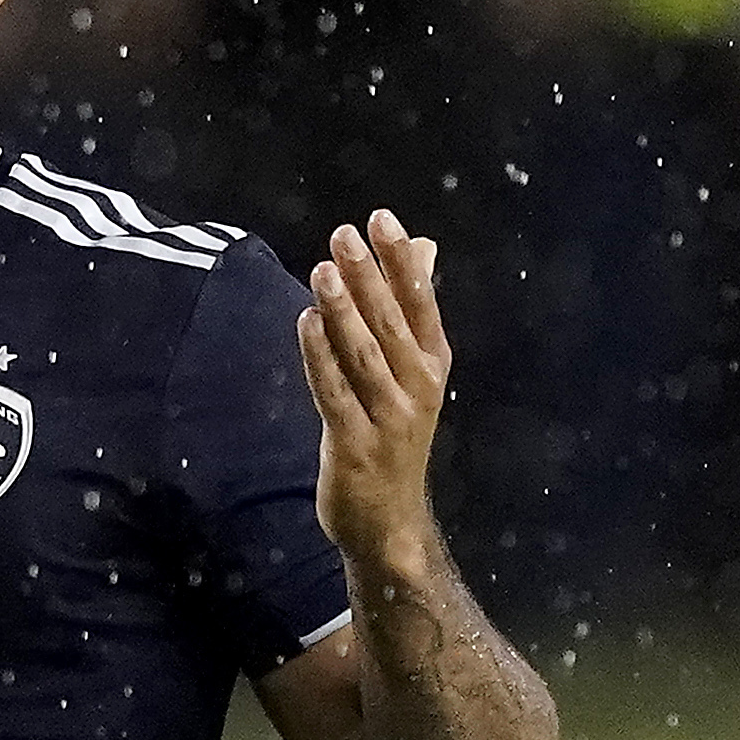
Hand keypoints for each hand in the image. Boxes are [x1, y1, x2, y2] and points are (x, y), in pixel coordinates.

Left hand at [297, 212, 453, 580]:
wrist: (389, 520)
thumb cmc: (395, 433)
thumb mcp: (414, 372)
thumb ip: (413, 308)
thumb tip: (425, 246)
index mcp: (433, 365)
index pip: (420, 302)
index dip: (401, 260)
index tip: (381, 219)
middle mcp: (418, 388)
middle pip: (391, 322)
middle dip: (367, 275)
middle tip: (343, 234)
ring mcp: (388, 419)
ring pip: (362, 354)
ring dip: (341, 310)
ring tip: (322, 270)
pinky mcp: (354, 445)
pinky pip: (334, 393)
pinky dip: (319, 357)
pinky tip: (305, 322)